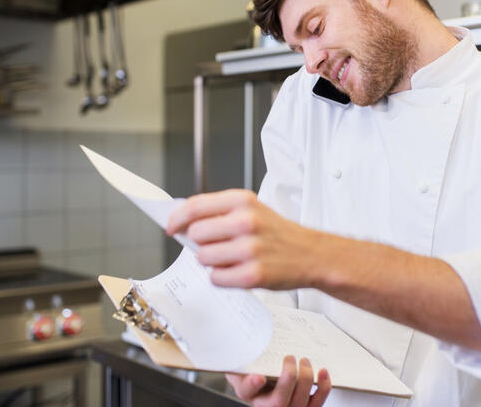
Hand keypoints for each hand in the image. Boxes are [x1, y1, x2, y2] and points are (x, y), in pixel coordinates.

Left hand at [167, 189, 328, 288]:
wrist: (311, 254)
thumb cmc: (276, 232)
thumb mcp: (251, 209)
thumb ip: (219, 212)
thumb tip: (182, 221)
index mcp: (242, 201)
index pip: (195, 206)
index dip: (176, 218)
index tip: (170, 227)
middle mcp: (246, 221)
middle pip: (195, 234)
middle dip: (199, 242)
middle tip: (215, 244)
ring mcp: (249, 249)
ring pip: (203, 258)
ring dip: (211, 261)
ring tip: (230, 258)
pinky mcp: (252, 275)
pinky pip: (215, 278)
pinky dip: (221, 277)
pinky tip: (236, 270)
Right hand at [226, 356, 330, 406]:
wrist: (262, 376)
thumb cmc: (253, 366)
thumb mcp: (243, 357)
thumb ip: (243, 348)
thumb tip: (244, 332)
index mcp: (247, 391)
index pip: (246, 390)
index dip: (253, 385)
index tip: (259, 376)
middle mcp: (266, 405)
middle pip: (278, 402)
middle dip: (288, 378)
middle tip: (290, 358)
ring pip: (298, 404)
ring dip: (306, 380)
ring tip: (304, 361)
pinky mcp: (303, 406)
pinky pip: (316, 404)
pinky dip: (323, 388)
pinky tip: (322, 372)